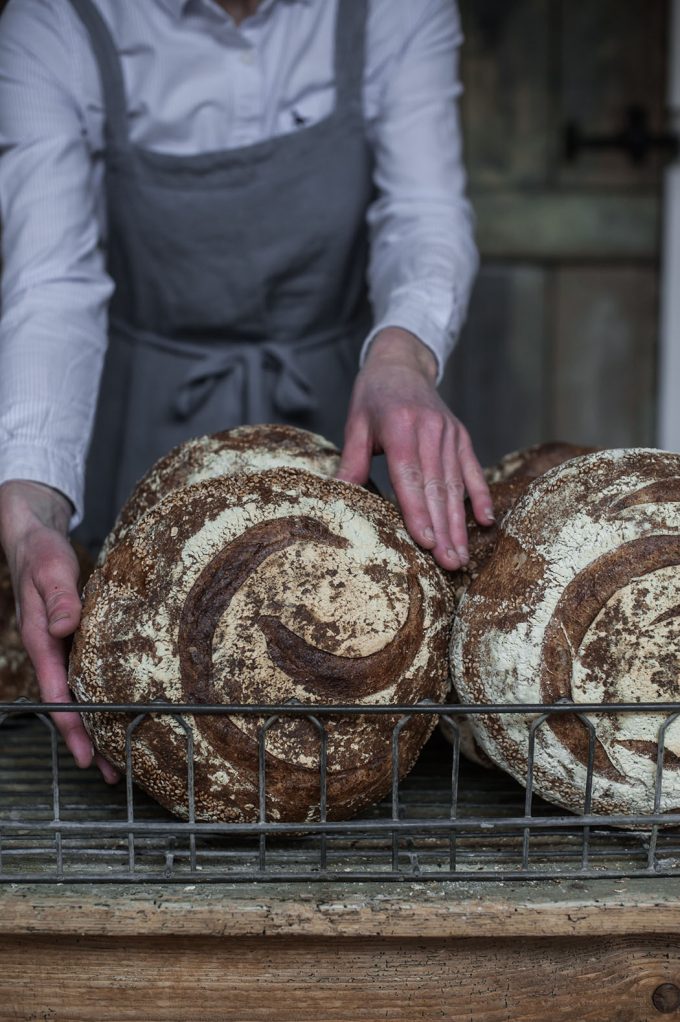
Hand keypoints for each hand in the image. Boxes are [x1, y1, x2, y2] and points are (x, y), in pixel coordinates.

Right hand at [0, 480, 118, 782]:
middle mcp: (50, 650)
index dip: (71, 726)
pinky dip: (100, 696)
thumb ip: (58, 597)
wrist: (34, 540)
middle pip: (68, 704)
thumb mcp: (50, 569)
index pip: (56, 693)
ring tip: (118, 757)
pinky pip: (85, 675)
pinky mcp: (74, 638)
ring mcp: (61, 646)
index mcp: (40, 641)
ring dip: (97, 723)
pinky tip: (118, 708)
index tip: (85, 755)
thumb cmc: (41, 553)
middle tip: (111, 773)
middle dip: (87, 740)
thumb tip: (65, 625)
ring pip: (78, 694)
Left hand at [337, 327, 493, 570]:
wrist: (402, 364)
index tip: (424, 542)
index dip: (418, 511)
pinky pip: (473, 471)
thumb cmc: (373, 397)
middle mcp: (430, 431)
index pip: (410, 476)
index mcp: (401, 427)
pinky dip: (481, 496)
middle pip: (437, 488)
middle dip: (443, 529)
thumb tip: (339, 494)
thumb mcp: (356, 424)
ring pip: (456, 486)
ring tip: (460, 556)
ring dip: (460, 524)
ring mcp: (450, 434)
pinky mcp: (461, 437)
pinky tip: (487, 521)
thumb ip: (352, 461)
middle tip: (449, 564)